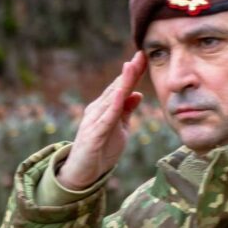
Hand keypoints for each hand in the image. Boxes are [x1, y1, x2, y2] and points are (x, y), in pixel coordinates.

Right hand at [58, 51, 145, 189]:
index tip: (144, 57)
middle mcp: (98, 110)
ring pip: (111, 99)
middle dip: (129, 72)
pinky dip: (113, 106)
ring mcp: (94, 121)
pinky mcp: (93, 135)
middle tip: (140, 55)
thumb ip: (126, 111)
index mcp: (105, 108)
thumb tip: (138, 94)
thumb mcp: (120, 128)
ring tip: (131, 67)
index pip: (121, 87)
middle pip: (116, 88)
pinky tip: (120, 94)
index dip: (133, 73)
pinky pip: (105, 119)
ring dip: (122, 83)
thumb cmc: (101, 149)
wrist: (82, 173)